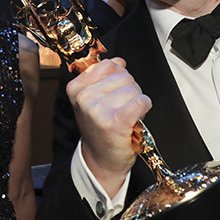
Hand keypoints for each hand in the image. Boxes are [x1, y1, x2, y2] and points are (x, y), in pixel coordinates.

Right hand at [66, 57, 150, 193]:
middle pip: (124, 76)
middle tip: (121, 108)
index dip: (118, 78)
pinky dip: (144, 108)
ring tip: (126, 115)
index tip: (113, 94)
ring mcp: (98, 110)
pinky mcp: (115, 122)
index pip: (108, 65)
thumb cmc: (100, 128)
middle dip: (129, 90)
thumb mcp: (94, 98)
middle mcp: (84, 98)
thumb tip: (119, 61)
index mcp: (76, 88)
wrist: (101, 159)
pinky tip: (135, 117)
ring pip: (134, 89)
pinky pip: (140, 101)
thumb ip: (105, 76)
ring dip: (136, 101)